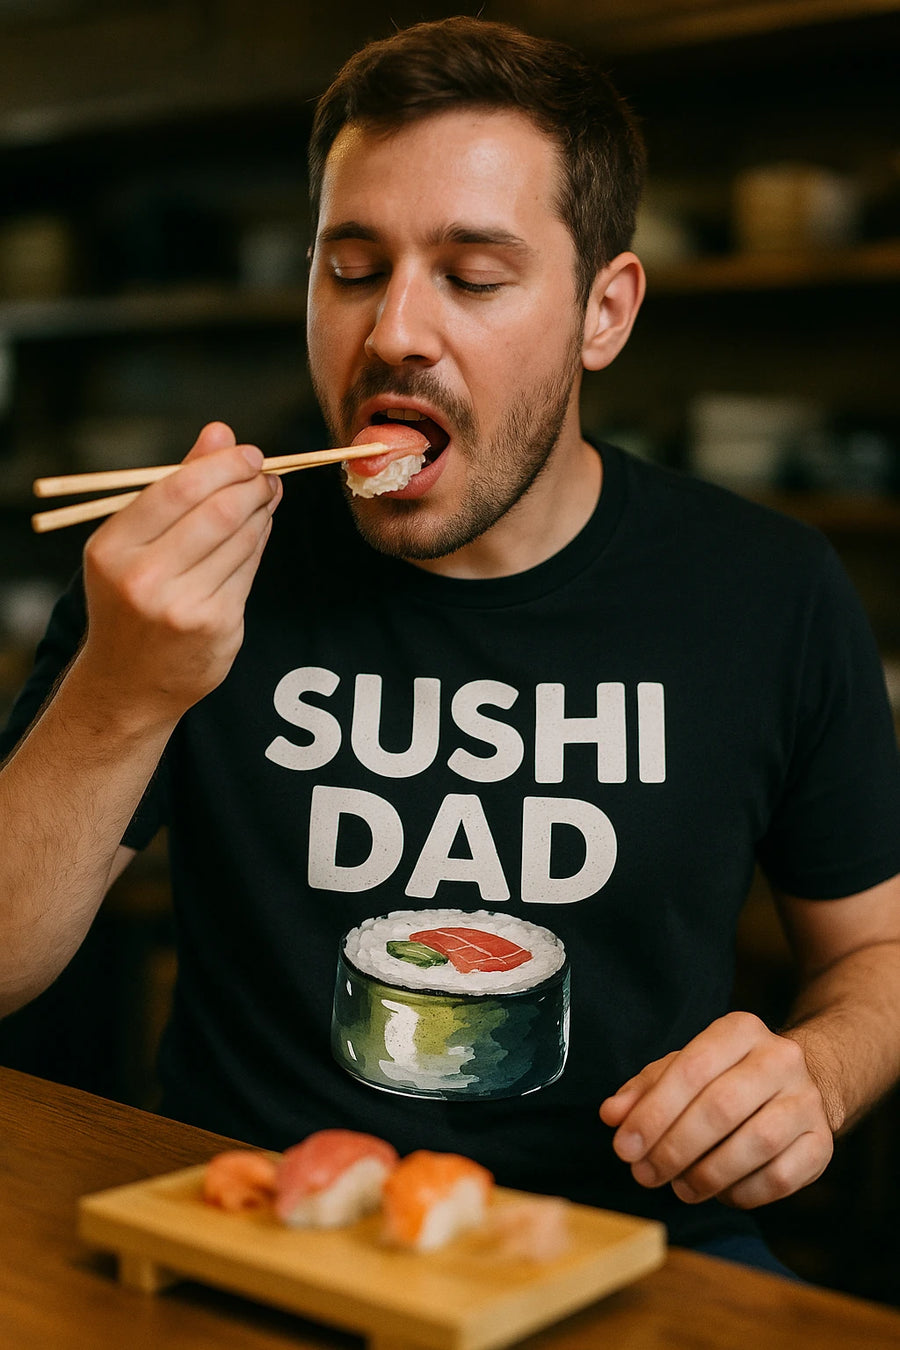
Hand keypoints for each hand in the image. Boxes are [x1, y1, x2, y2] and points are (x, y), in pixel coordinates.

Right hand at [78, 421, 280, 728]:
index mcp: (114, 548)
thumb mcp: (133, 541)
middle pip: (219, 512)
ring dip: (262, 512)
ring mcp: (183, 607)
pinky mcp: (218, 627)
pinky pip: (250, 570)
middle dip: (252, 486)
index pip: (178, 490)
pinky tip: (257, 531)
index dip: (224, 465)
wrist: (128, 681)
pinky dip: (259, 543)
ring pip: (243, 540)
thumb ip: (176, 484)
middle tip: (266, 475)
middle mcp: (145, 578)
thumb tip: (220, 431)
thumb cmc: (130, 597)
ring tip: (264, 498)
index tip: (249, 454)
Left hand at [599, 1011, 833, 1208]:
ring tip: (679, 1187)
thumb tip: (612, 1115)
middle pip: (721, 1107)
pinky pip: (780, 1178)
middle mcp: (780, 1058)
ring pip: (755, 1144)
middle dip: (674, 1148)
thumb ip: (645, 1090)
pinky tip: (720, 1192)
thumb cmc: (726, 1078)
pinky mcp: (822, 1143)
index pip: (692, 1069)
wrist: (798, 1085)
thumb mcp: (683, 1070)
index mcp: (740, 1030)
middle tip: (645, 1174)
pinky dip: (742, 1192)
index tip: (624, 1146)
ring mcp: (807, 1100)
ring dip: (707, 1174)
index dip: (653, 1112)